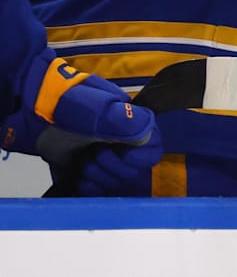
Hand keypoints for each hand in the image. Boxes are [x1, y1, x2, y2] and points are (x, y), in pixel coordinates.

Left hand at [1, 52, 161, 194]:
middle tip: (94, 158)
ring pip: (115, 182)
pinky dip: (90, 190)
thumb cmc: (62, 102)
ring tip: (83, 166)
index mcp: (130, 123)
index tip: (122, 155)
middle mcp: (120, 141)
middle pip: (134, 170)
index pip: (152, 148)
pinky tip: (80, 181)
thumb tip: (146, 134)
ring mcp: (101, 156)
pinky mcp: (83, 169)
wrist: (27, 108)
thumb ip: (123, 119)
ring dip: (100, 179)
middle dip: (114, 169)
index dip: (141, 158)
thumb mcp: (94, 107)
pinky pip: (96, 190)